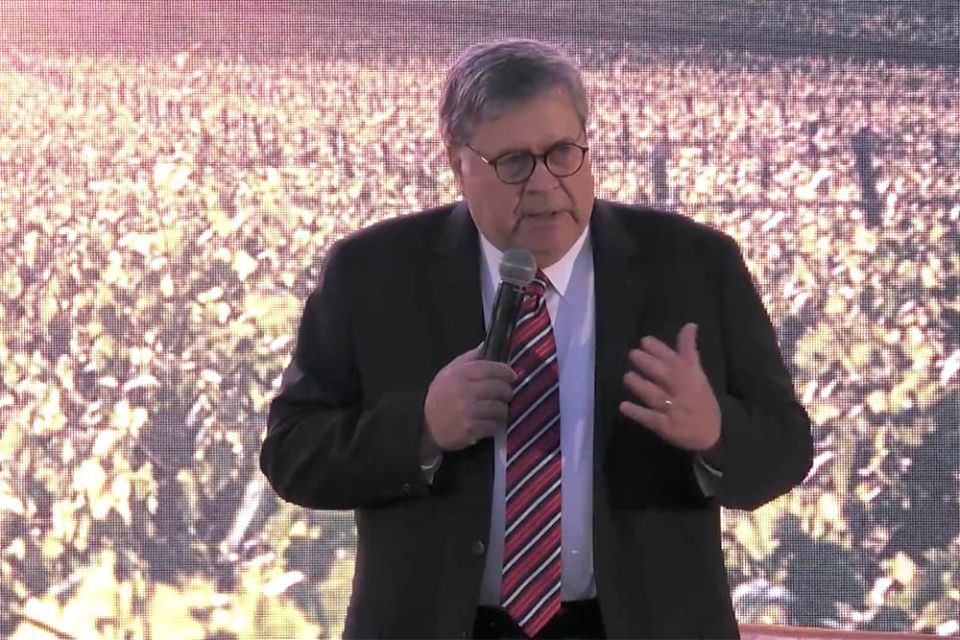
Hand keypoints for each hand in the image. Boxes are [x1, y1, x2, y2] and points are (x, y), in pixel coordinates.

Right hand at [423, 344, 516, 455]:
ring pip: (500, 408)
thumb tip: (485, 345)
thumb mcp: (449, 372)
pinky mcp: (471, 430)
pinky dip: (494, 425)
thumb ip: (469, 358)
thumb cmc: (440, 396)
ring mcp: (468, 412)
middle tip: (506, 394)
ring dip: (502, 409)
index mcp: (459, 375)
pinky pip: (494, 426)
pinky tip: (489, 423)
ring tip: (498, 409)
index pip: (489, 368)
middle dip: (507, 391)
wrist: (425, 425)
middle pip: (499, 388)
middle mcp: (464, 392)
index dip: (504, 371)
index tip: (511, 375)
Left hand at [620, 323, 720, 453]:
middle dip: (648, 363)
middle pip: (664, 375)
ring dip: (640, 385)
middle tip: (633, 354)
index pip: (675, 359)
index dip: (659, 349)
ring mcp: (673, 409)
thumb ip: (689, 351)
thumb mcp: (699, 374)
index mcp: (690, 376)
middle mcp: (682, 391)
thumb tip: (689, 325)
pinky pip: (650, 418)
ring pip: (655, 395)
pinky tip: (624, 406)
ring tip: (627, 377)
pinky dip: (637, 413)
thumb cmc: (701, 400)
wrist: (712, 435)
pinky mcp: (666, 427)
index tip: (645, 341)